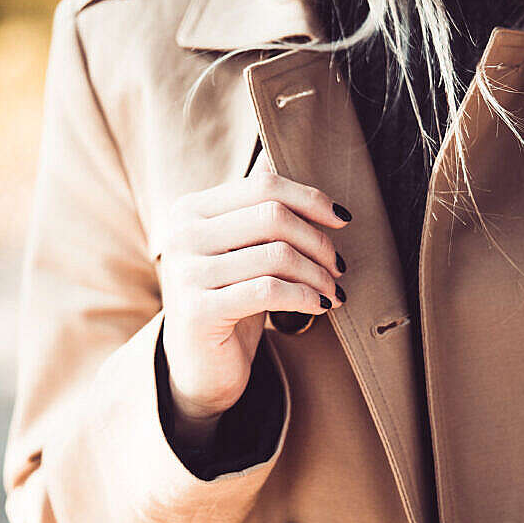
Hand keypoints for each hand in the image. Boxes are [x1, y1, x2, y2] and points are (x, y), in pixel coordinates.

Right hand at [160, 153, 349, 445]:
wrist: (199, 367)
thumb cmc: (229, 301)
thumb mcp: (241, 250)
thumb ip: (255, 207)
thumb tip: (279, 155)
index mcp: (190, 210)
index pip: (262, 186)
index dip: (310, 199)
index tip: (342, 220)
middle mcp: (181, 235)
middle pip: (271, 216)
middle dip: (318, 240)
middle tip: (339, 266)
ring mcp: (186, 272)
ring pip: (276, 255)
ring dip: (318, 274)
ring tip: (334, 290)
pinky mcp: (199, 310)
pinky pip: (268, 291)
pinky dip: (305, 296)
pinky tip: (321, 306)